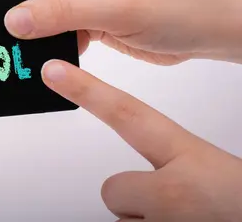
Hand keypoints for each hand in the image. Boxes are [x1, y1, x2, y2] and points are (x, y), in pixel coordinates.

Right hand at [4, 0, 241, 64]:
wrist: (215, 32)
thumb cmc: (182, 5)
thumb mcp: (120, 6)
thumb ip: (65, 10)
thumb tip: (14, 18)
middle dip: (19, 1)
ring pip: (44, 4)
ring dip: (35, 24)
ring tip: (12, 45)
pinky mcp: (92, 12)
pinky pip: (59, 23)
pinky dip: (51, 39)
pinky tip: (42, 55)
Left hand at [42, 60, 241, 220]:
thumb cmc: (239, 203)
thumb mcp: (214, 173)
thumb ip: (178, 166)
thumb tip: (148, 176)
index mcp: (191, 159)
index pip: (127, 114)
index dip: (87, 91)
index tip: (55, 72)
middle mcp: (172, 195)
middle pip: (113, 189)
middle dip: (134, 195)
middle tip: (174, 201)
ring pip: (124, 219)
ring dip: (146, 221)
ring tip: (185, 217)